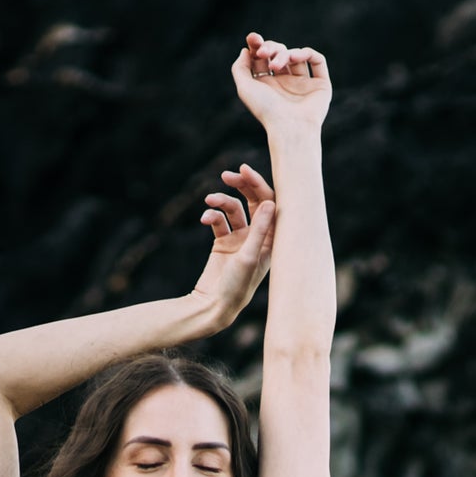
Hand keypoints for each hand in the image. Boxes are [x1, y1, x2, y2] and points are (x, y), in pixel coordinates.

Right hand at [189, 163, 275, 330]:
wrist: (213, 306)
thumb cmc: (236, 287)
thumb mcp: (249, 257)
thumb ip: (259, 229)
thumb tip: (270, 202)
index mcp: (271, 240)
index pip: (269, 204)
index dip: (259, 185)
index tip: (244, 170)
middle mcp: (258, 237)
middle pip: (253, 201)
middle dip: (241, 186)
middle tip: (227, 175)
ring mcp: (240, 239)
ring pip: (233, 209)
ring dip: (220, 201)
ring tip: (208, 201)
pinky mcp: (223, 242)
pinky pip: (218, 220)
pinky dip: (211, 216)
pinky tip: (204, 219)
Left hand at [231, 33, 330, 134]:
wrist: (289, 127)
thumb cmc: (266, 110)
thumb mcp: (244, 88)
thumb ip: (240, 68)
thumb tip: (245, 50)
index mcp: (268, 86)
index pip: (263, 59)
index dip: (257, 45)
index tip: (253, 39)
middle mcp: (286, 84)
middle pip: (278, 54)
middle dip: (270, 48)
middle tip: (263, 53)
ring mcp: (303, 85)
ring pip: (295, 56)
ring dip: (284, 54)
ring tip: (276, 65)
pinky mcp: (320, 86)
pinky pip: (317, 61)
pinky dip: (307, 53)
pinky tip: (296, 57)